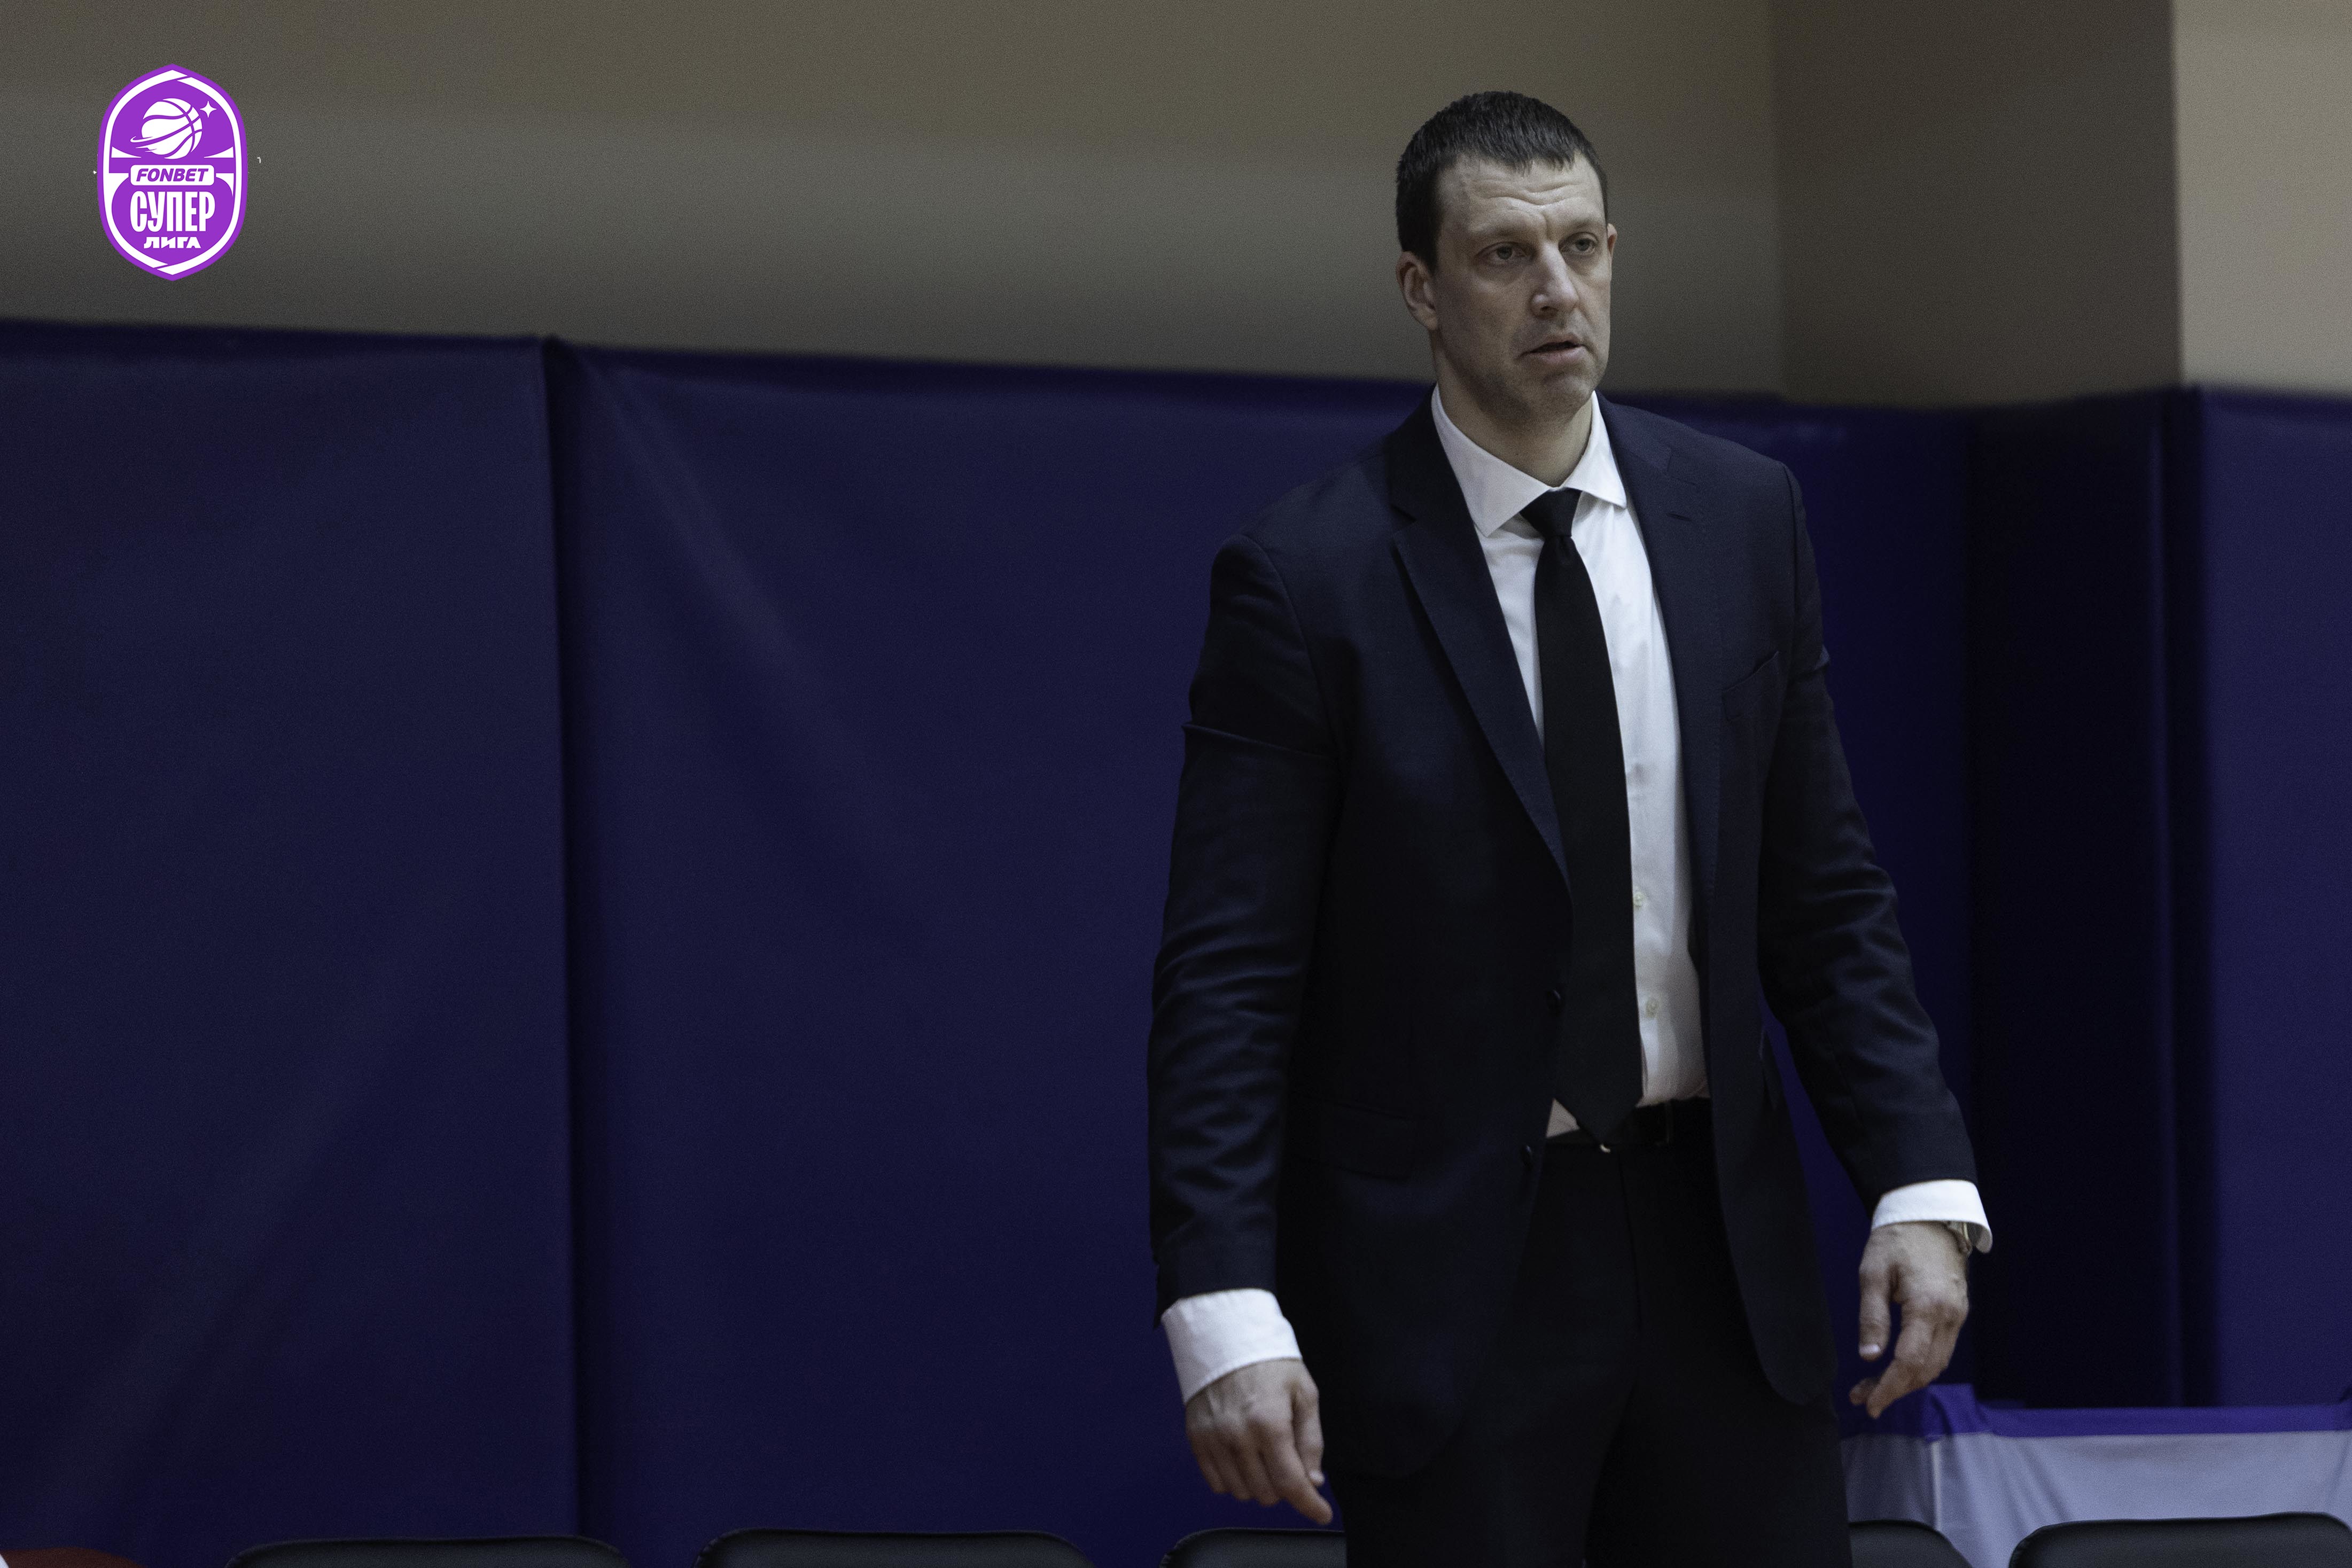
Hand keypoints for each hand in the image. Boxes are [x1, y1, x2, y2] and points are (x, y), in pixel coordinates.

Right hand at [1183, 1357, 1331, 1523]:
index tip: (1322, 1514)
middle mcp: (1238, 1436)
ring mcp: (1213, 1439)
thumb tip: (1312, 1481)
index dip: (1309, 1505)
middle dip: (1285, 1486)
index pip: (1291, 1483)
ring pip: (1242, 1493)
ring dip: (1259, 1484)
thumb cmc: (1270, 1362)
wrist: (1225, 1336)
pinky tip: (1243, 1457)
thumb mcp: (1304, 1393)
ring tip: (1264, 1454)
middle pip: (1267, 1493)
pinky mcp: (1196, 1439)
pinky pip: (1217, 1483)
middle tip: (1288, 1460)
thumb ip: (1311, 1440)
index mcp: (1270, 1422)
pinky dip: (1234, 1479)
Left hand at [1850, 1220, 1969, 1417]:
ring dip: (1907, 1381)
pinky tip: (1895, 1368)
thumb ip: (1872, 1317)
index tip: (1870, 1404)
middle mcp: (1950, 1317)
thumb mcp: (1873, 1273)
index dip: (1890, 1387)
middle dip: (1895, 1389)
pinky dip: (1919, 1366)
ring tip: (1873, 1387)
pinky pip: (1941, 1351)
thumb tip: (1869, 1357)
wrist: (1929, 1217)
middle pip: (1925, 1369)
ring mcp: (1958, 1316)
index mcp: (1928, 1306)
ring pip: (1936, 1364)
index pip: (1910, 1361)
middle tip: (1862, 1397)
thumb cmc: (1896, 1240)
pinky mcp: (1957, 1314)